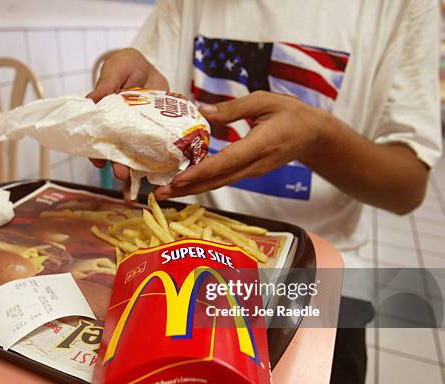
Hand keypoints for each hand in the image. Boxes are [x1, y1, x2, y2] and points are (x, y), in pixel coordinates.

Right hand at [87, 48, 168, 199]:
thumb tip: (91, 101)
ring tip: (136, 181)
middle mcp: (120, 128)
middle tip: (120, 175)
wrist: (149, 65)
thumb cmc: (126, 66)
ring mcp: (138, 131)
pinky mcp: (155, 130)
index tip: (98, 161)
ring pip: (136, 154)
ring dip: (135, 168)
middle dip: (118, 165)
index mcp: (106, 117)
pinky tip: (162, 172)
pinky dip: (159, 159)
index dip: (96, 152)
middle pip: (117, 151)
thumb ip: (106, 84)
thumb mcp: (115, 70)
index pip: (97, 138)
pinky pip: (157, 146)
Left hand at [153, 91, 329, 199]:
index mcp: (260, 145)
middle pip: (217, 180)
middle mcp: (255, 165)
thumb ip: (232, 108)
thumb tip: (202, 111)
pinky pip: (223, 180)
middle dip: (187, 188)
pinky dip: (202, 182)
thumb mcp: (264, 101)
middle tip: (159, 193)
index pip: (226, 162)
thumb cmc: (291, 113)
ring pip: (218, 183)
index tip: (178, 179)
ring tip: (165, 192)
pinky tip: (184, 182)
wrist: (313, 135)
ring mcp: (252, 172)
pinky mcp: (248, 173)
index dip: (201, 172)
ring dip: (191, 189)